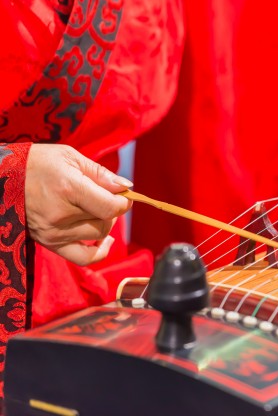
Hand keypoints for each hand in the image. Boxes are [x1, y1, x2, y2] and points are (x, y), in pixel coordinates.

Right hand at [25, 144, 133, 265]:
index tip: (123, 195)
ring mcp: (54, 232)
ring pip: (98, 235)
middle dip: (113, 209)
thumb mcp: (71, 157)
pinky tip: (104, 241)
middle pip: (106, 221)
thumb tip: (127, 187)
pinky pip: (83, 257)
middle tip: (106, 197)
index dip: (124, 202)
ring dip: (105, 223)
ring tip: (96, 209)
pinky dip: (99, 252)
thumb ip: (101, 174)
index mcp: (69, 189)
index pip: (111, 207)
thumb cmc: (39, 163)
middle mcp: (61, 215)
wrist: (3, 177)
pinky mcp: (49, 243)